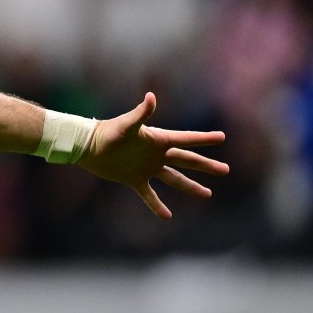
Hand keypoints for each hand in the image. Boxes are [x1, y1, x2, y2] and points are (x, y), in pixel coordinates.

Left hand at [77, 93, 227, 218]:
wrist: (88, 146)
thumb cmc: (107, 132)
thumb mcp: (126, 124)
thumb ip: (141, 113)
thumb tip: (152, 97)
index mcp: (158, 140)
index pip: (186, 139)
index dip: (203, 139)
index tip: (221, 137)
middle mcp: (156, 154)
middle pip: (186, 160)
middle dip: (206, 165)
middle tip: (225, 170)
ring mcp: (147, 168)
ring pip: (174, 179)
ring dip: (190, 186)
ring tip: (207, 195)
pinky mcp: (134, 179)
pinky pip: (148, 194)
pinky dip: (156, 205)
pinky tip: (167, 216)